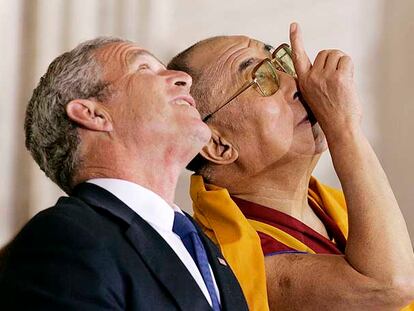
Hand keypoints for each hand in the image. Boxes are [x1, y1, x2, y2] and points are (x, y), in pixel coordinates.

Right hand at [289, 22, 361, 138]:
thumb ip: (317, 78)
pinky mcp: (338, 78)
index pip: (298, 56)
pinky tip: (347, 83)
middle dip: (334, 61)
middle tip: (336, 80)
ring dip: (342, 64)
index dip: (296, 39)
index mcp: (304, 81)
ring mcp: (324, 77)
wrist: (339, 128)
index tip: (294, 26)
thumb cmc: (330, 114)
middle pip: (325, 53)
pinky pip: (347, 60)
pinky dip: (350, 68)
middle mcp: (311, 77)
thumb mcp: (314, 95)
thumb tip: (329, 63)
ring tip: (341, 83)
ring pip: (336, 54)